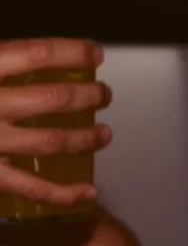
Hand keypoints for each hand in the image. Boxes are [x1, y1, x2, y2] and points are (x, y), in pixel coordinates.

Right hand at [0, 37, 110, 210]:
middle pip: (54, 97)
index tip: (94, 53)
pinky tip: (88, 192)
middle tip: (104, 94)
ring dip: (86, 137)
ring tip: (104, 133)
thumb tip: (23, 56)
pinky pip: (32, 188)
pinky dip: (64, 193)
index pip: (36, 53)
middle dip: (89, 96)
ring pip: (52, 140)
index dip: (72, 52)